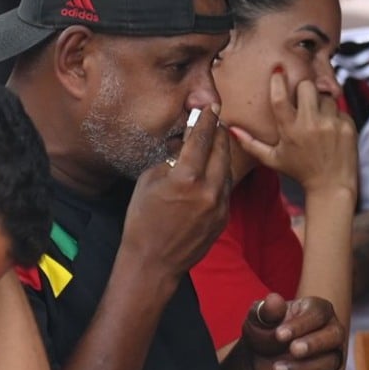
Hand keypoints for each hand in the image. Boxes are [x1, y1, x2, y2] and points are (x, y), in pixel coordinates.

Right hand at [122, 106, 231, 281]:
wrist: (153, 263)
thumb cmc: (142, 221)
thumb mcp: (150, 181)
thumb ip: (171, 159)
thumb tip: (185, 143)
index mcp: (187, 178)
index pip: (202, 138)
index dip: (206, 119)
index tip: (210, 106)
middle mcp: (208, 190)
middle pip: (221, 150)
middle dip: (218, 132)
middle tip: (215, 119)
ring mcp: (219, 205)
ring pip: (226, 169)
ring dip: (221, 152)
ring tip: (214, 141)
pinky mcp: (224, 218)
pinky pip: (225, 188)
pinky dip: (219, 174)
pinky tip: (211, 169)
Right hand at [230, 72, 355, 194]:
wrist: (332, 186)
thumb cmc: (300, 171)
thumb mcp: (273, 159)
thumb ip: (250, 143)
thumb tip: (230, 128)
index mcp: (290, 131)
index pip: (280, 97)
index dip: (278, 80)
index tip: (278, 70)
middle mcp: (310, 125)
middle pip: (307, 86)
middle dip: (304, 88)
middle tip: (303, 98)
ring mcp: (331, 125)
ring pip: (326, 96)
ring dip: (321, 104)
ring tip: (318, 121)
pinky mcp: (347, 126)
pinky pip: (340, 108)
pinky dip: (335, 116)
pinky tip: (331, 130)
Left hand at [239, 293, 344, 369]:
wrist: (261, 355)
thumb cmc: (264, 329)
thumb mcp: (259, 317)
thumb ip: (267, 310)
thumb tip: (274, 300)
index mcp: (318, 309)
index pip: (317, 314)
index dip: (300, 325)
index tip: (279, 335)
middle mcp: (331, 330)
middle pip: (335, 335)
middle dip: (314, 344)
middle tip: (292, 350)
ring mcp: (332, 354)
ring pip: (329, 362)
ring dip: (302, 368)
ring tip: (276, 369)